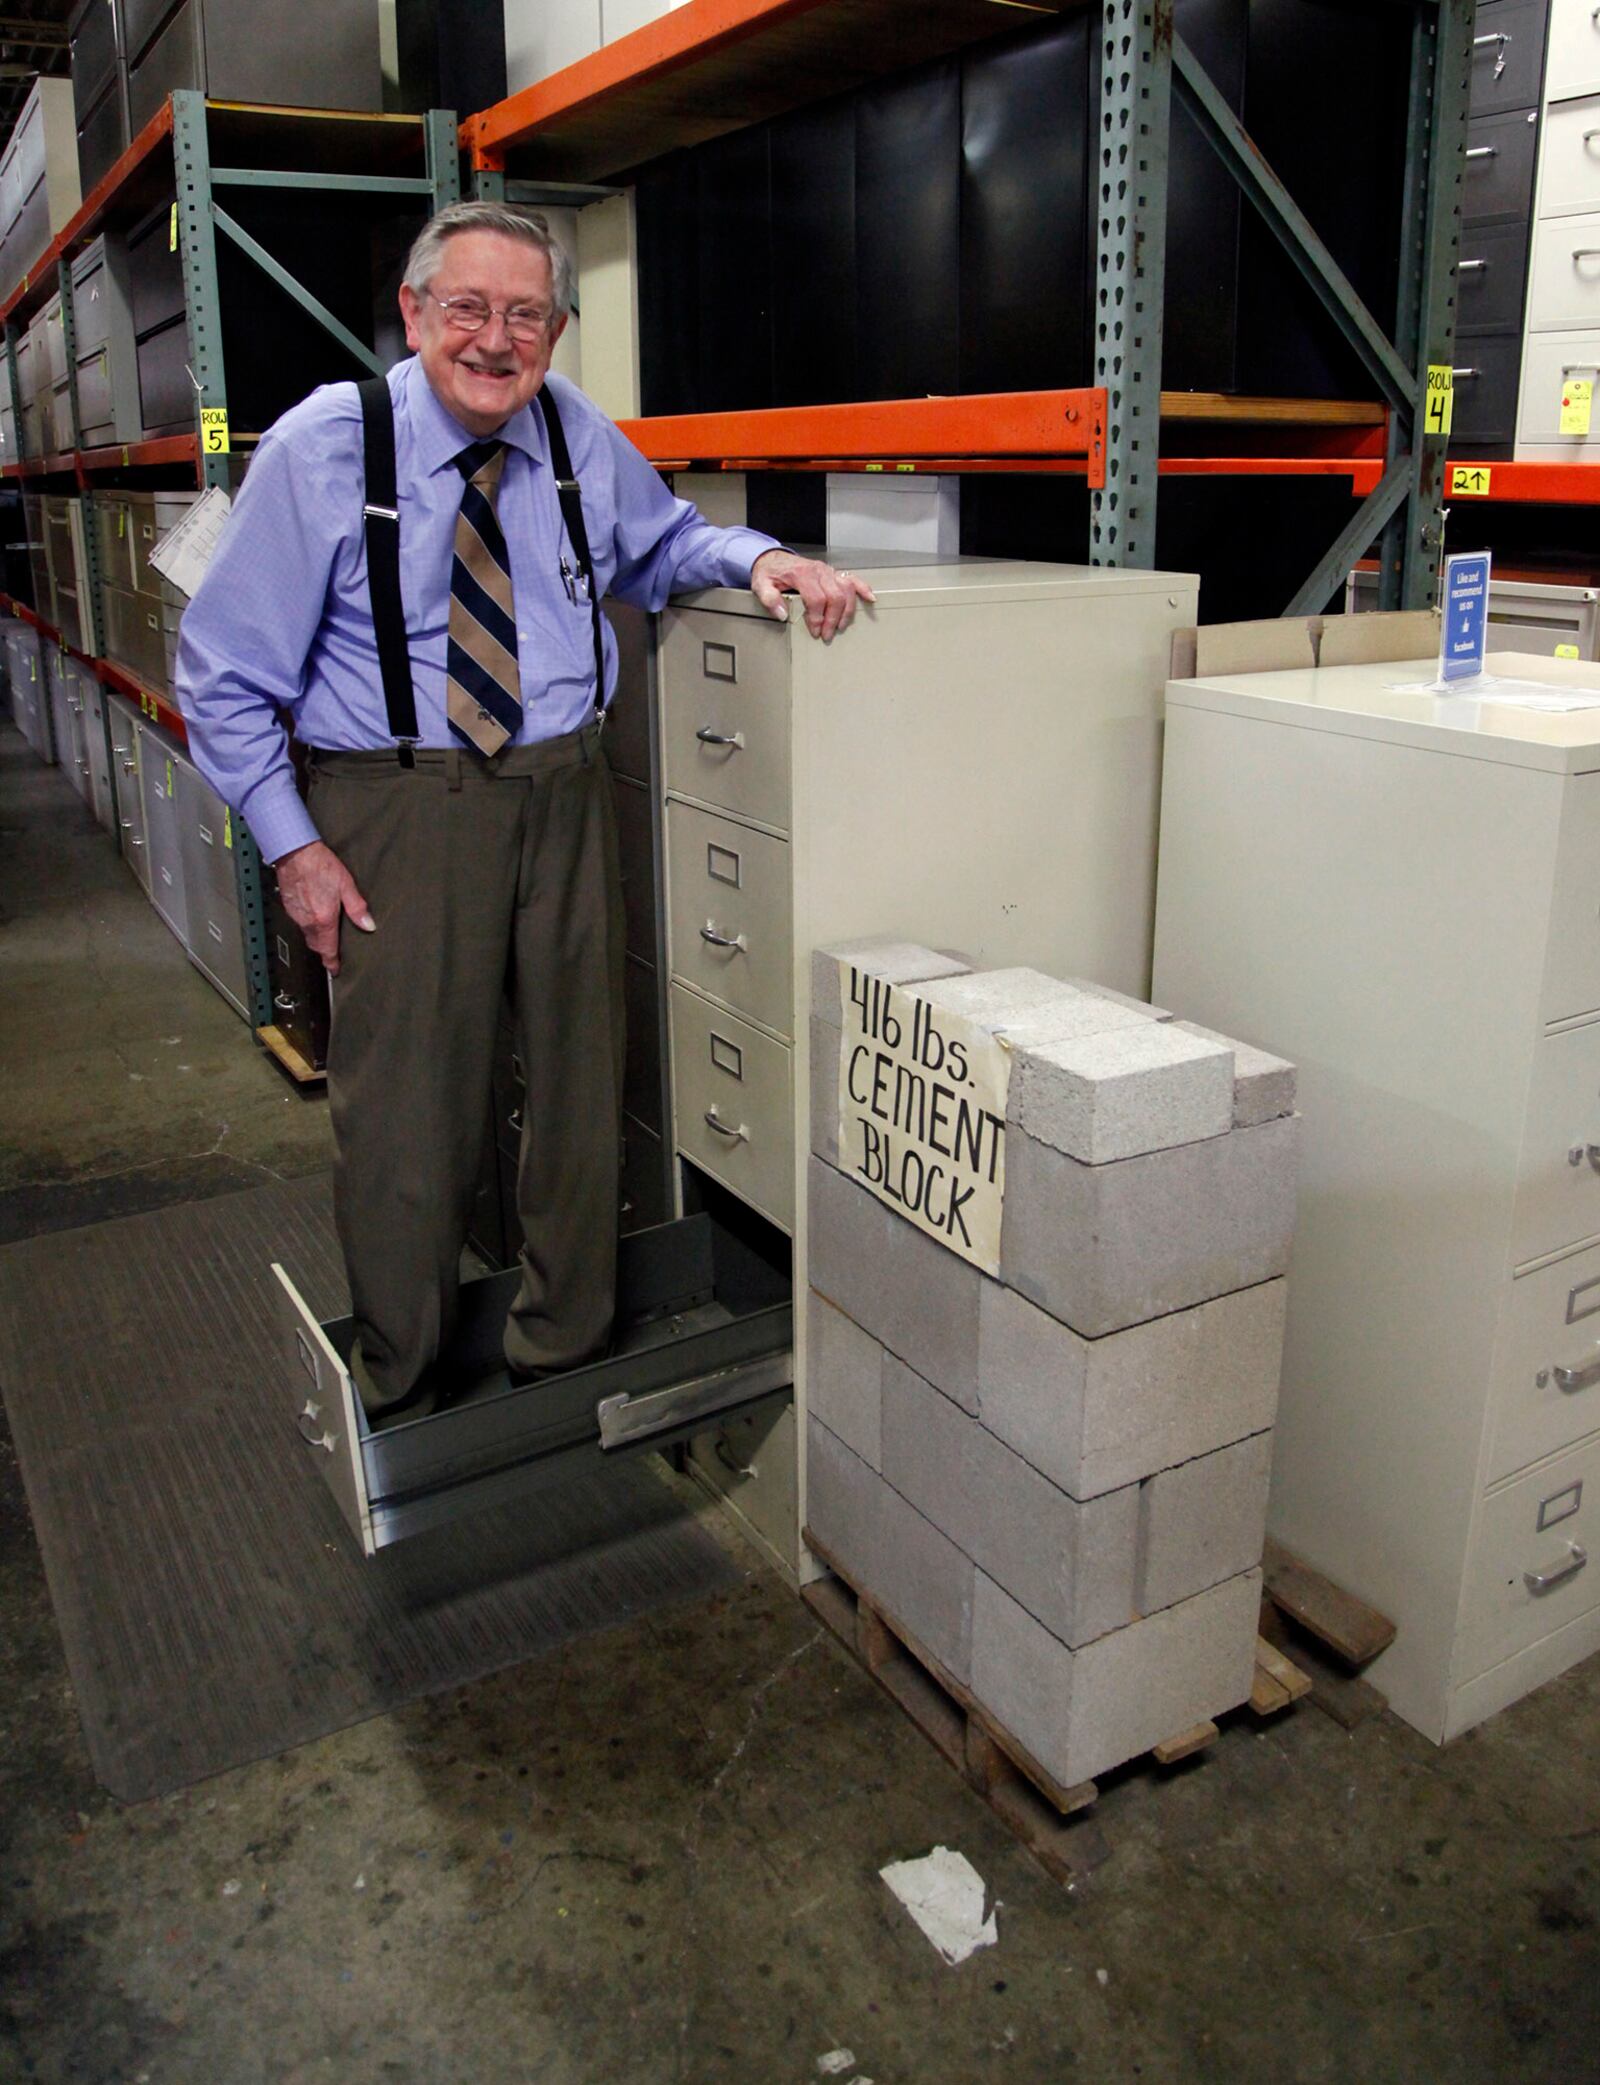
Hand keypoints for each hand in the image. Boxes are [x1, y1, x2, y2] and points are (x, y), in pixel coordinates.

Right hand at [273, 839, 374, 976]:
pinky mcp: (288, 906)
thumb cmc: (319, 864)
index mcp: (323, 920)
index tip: (335, 970)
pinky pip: (299, 922)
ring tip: (326, 936)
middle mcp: (307, 921)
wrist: (294, 851)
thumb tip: (368, 925)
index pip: (328, 949)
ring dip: (316, 938)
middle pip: (316, 945)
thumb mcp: (346, 885)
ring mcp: (296, 914)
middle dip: (324, 951)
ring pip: (307, 934)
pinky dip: (307, 925)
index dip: (332, 962)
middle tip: (332, 955)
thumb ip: (357, 908)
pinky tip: (313, 916)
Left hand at [750, 549, 874, 641]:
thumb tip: (783, 614)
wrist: (773, 559)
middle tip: (827, 635)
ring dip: (847, 611)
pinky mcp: (833, 573)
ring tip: (841, 626)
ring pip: (846, 590)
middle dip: (832, 619)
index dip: (817, 618)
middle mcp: (819, 571)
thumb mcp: (761, 585)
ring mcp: (828, 571)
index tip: (815, 632)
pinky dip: (863, 588)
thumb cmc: (770, 573)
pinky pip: (852, 579)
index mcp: (802, 574)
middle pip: (834, 597)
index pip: (816, 599)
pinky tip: (870, 599)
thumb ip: (769, 599)